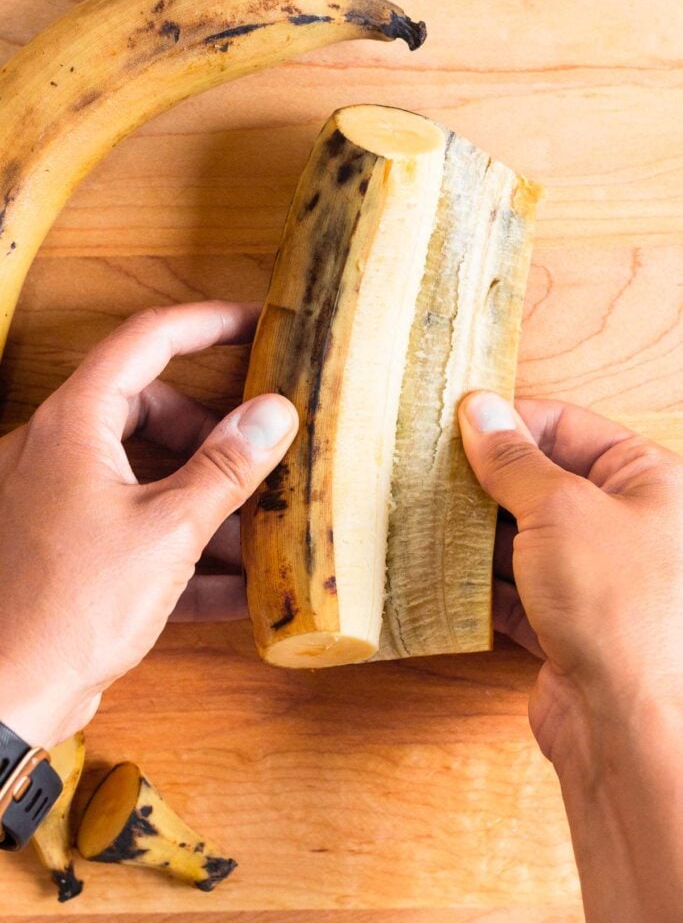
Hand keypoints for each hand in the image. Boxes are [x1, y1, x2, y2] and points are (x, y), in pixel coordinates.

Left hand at [0, 302, 297, 748]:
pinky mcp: (67, 551)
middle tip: (259, 457)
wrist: (3, 699)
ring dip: (202, 499)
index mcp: (75, 424)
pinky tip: (235, 587)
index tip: (255, 324)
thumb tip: (274, 412)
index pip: (145, 341)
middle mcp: (59, 452)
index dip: (205, 323)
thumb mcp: (167, 529)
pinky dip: (180, 549)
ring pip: (144, 474)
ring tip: (259, 533)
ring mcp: (58, 502)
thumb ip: (225, 467)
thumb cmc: (71, 605)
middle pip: (148, 410)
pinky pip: (134, 529)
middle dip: (210, 435)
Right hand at [459, 392, 682, 921]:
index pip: (570, 426)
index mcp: (649, 481)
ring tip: (423, 517)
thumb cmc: (617, 603)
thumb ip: (513, 459)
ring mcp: (598, 579)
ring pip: (526, 539)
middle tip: (427, 470)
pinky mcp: (569, 625)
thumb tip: (478, 408)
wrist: (626, 725)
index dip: (512, 422)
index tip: (455, 422)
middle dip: (487, 480)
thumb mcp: (559, 510)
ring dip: (477, 534)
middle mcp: (629, 526)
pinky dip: (480, 583)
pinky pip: (517, 590)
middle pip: (545, 483)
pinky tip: (439, 575)